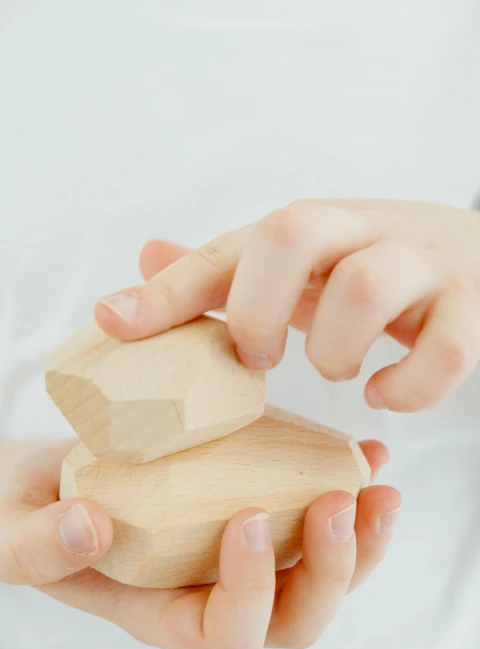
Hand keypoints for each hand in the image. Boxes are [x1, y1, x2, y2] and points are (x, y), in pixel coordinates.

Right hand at [0, 440, 399, 648]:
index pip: (223, 636)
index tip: (247, 517)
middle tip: (341, 501)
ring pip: (319, 575)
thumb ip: (37, 545)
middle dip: (331, 570)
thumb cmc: (22, 515)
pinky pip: (314, 519)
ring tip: (377, 479)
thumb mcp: (10, 532)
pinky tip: (367, 449)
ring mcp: (236, 554)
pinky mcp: (252, 509)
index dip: (249, 593)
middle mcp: (208, 592)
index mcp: (159, 612)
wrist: (43, 480)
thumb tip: (94, 527)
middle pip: (292, 618)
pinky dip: (349, 488)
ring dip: (361, 536)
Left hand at [96, 200, 479, 411]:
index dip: (170, 289)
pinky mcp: (473, 307)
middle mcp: (367, 230)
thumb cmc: (377, 270)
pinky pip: (443, 349)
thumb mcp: (303, 268)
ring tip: (337, 370)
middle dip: (257, 309)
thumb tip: (146, 255)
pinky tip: (385, 394)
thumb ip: (230, 271)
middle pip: (293, 230)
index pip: (233, 246)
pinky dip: (406, 388)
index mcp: (317, 227)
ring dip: (335, 349)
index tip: (113, 324)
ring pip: (366, 289)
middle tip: (261, 359)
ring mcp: (425, 264)